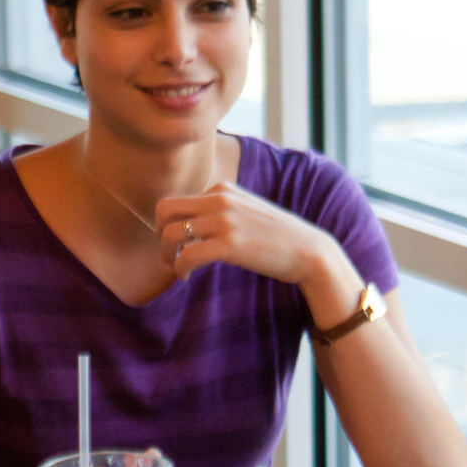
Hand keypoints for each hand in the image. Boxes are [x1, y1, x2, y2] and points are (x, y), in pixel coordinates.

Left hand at [154, 182, 358, 321]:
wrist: (308, 251)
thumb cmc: (278, 237)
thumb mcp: (247, 211)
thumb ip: (222, 210)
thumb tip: (195, 224)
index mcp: (222, 189)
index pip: (177, 201)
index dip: (169, 225)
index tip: (177, 246)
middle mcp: (220, 199)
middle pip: (164, 210)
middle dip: (159, 235)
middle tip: (168, 255)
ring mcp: (225, 220)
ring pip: (171, 233)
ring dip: (167, 255)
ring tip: (176, 268)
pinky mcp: (230, 244)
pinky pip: (187, 255)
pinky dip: (180, 268)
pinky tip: (186, 277)